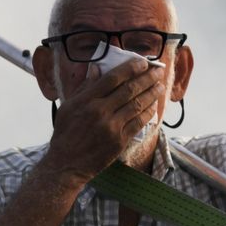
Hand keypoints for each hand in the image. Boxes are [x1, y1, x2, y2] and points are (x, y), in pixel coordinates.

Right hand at [44, 59, 163, 181]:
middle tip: (158, 71)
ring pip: (137, 105)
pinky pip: (138, 123)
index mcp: (87, 100)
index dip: (130, 68)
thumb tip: (96, 68)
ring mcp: (111, 127)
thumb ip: (84, 87)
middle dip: (147, 78)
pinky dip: (148, 113)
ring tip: (160, 86)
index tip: (142, 62)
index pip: (113, 78)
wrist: (66, 163)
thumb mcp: (68, 106)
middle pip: (129, 89)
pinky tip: (153, 106)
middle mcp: (100, 111)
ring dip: (151, 94)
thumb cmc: (65, 133)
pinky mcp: (119, 141)